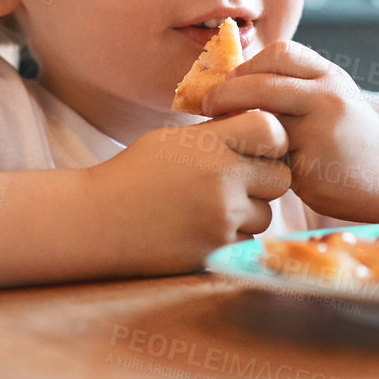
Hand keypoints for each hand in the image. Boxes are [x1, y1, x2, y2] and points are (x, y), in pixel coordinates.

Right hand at [87, 109, 290, 274]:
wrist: (97, 220)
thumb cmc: (134, 174)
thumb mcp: (173, 139)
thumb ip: (218, 135)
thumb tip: (261, 129)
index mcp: (210, 143)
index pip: (272, 130)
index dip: (271, 138)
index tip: (254, 146)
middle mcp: (222, 178)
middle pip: (280, 177)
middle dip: (264, 179)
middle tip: (238, 181)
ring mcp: (222, 217)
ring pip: (266, 214)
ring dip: (249, 212)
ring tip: (212, 207)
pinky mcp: (216, 249)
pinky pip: (247, 241)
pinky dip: (232, 236)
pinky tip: (202, 228)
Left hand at [201, 40, 378, 221]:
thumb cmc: (349, 133)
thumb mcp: (330, 95)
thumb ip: (293, 83)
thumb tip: (231, 78)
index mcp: (329, 76)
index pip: (279, 54)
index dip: (247, 65)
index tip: (229, 80)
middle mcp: (327, 98)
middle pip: (262, 86)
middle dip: (226, 95)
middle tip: (209, 105)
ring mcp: (321, 133)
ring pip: (261, 123)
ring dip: (237, 128)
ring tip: (228, 134)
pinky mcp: (313, 167)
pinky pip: (270, 159)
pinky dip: (256, 159)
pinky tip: (252, 163)